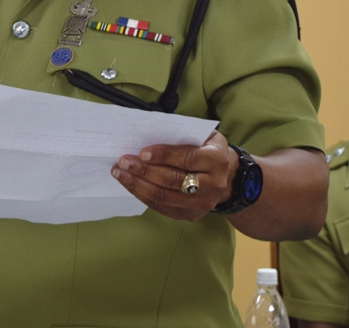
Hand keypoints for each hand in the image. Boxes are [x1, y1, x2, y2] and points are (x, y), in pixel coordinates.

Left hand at [111, 130, 236, 220]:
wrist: (228, 177)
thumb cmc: (208, 149)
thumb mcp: (205, 135)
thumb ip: (183, 135)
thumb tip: (149, 134)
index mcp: (217, 160)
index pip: (187, 159)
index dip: (163, 156)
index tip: (142, 152)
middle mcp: (212, 185)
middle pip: (173, 180)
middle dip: (145, 170)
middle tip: (124, 161)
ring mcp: (201, 204)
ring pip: (164, 197)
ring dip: (138, 185)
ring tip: (120, 172)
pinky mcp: (190, 215)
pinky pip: (161, 207)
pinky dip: (142, 195)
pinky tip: (130, 184)